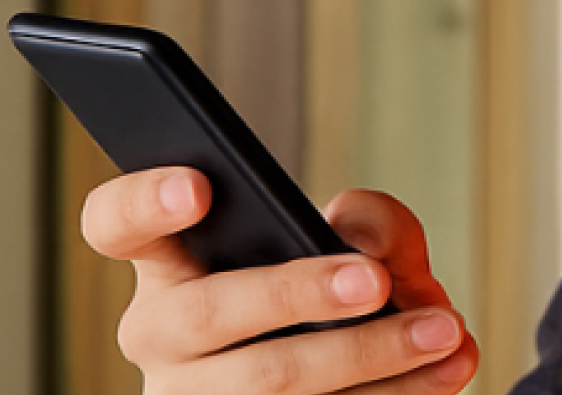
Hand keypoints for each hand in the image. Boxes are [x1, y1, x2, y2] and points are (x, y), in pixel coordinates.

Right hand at [82, 167, 480, 393]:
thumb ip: (372, 224)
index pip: (116, 224)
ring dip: (367, 355)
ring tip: (445, 331)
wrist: (351, 385)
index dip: (143, 202)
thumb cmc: (341, 306)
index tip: (200, 187)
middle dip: (296, 293)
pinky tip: (443, 374)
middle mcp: (166, 338)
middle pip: (208, 313)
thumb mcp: (357, 251)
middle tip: (375, 281)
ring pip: (268, 384)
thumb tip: (366, 236)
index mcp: (171, 267)